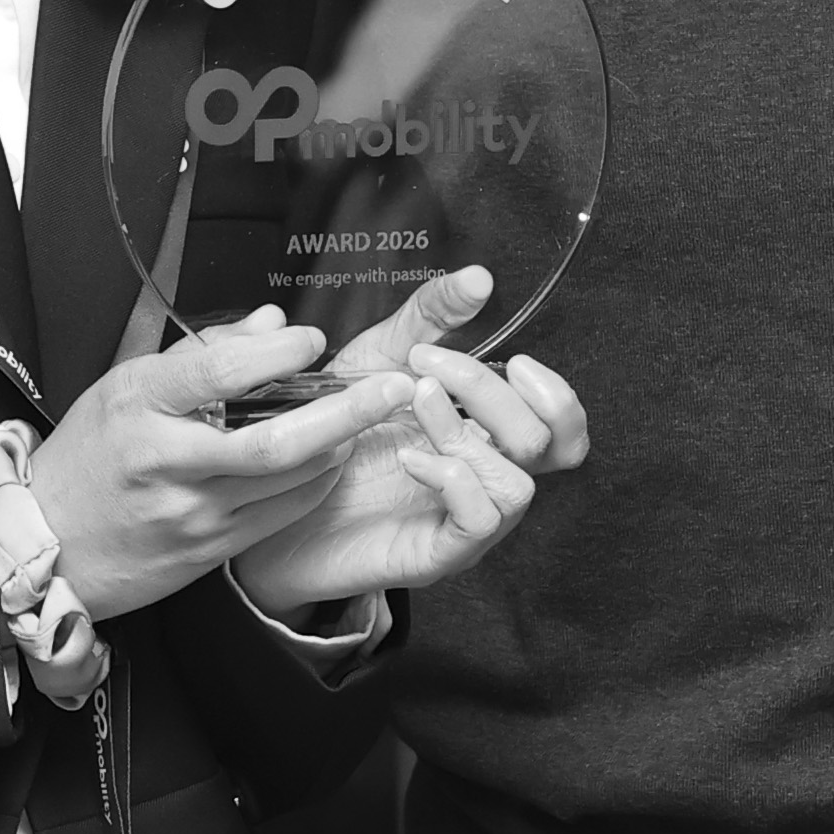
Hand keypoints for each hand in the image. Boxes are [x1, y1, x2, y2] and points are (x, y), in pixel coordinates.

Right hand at [22, 309, 417, 621]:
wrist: (51, 543)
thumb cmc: (91, 455)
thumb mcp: (125, 386)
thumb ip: (202, 353)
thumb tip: (272, 321)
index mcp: (139, 405)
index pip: (220, 372)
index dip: (278, 352)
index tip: (311, 340)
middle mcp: (167, 461)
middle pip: (274, 438)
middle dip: (346, 410)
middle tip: (396, 386)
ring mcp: (192, 512)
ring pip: (290, 479)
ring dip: (340, 445)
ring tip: (368, 416)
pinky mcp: (211, 549)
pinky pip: (284, 513)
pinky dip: (318, 483)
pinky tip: (332, 459)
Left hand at [238, 268, 592, 612]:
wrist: (272, 500)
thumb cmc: (331, 433)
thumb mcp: (378, 358)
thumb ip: (431, 318)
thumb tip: (480, 277)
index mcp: (486, 437)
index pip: (562, 429)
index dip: (556, 396)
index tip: (513, 360)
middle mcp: (486, 481)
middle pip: (543, 445)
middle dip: (492, 395)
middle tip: (429, 368)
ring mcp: (465, 522)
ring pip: (517, 487)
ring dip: (467, 435)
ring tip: (414, 404)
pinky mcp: (436, 556)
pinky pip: (478, 522)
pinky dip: (452, 480)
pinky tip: (409, 457)